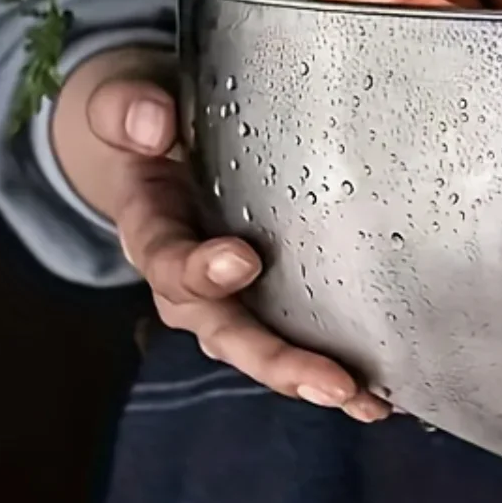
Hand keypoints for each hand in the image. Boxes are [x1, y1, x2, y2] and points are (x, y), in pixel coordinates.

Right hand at [52, 47, 390, 421]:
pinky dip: (329, 368)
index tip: (241, 261)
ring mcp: (224, 293)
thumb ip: (130, 110)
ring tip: (362, 399)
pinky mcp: (263, 293)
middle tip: (329, 382)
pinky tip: (377, 393)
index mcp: (149, 227)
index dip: (198, 269)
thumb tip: (155, 128)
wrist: (149, 139)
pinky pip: (291, 334)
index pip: (166, 259)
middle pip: (223, 329)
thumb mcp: (124, 102)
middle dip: (274, 358)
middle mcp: (184, 278)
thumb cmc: (147, 121)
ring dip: (307, 376)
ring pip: (258, 346)